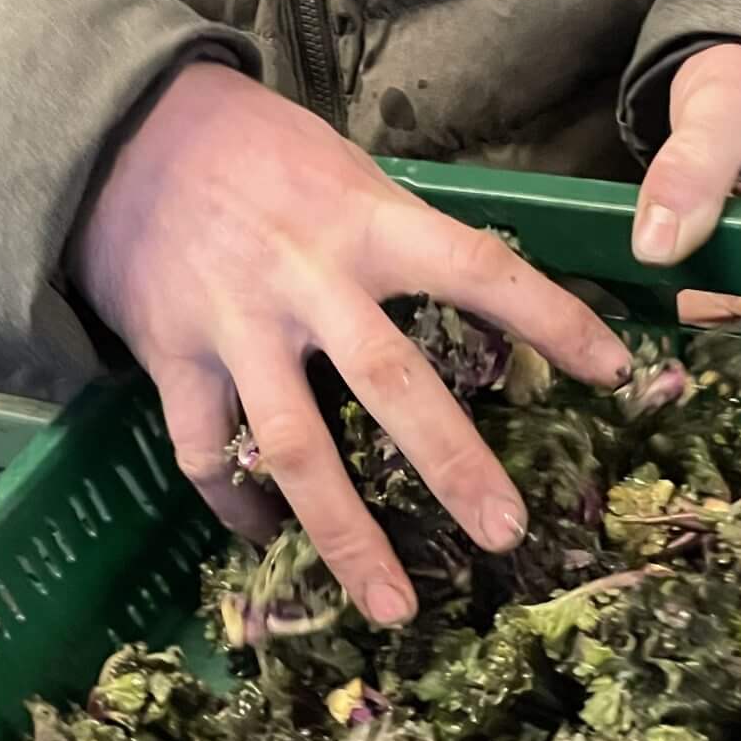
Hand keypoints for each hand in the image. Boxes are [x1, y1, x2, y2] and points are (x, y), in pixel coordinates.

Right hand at [72, 61, 631, 624]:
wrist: (123, 134)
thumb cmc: (258, 152)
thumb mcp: (346, 171)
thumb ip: (404, 236)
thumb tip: (494, 298)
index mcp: (365, 221)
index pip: (478, 267)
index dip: (552, 318)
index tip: (617, 372)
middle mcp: (306, 279)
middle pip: (390, 382)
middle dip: (452, 464)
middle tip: (506, 533)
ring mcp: (236, 327)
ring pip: (296, 447)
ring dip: (346, 534)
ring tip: (393, 606)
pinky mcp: (173, 359)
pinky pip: (207, 453)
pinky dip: (241, 506)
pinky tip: (270, 542)